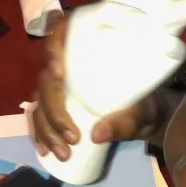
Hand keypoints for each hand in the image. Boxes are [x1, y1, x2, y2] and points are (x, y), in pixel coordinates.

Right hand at [31, 11, 171, 161]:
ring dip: (46, 129)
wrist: (145, 118)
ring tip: (63, 153)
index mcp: (90, 50)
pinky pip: (40, 117)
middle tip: (72, 137)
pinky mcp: (58, 106)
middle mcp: (70, 65)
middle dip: (54, 112)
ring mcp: (61, 87)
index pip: (62, 33)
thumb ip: (125, 121)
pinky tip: (44, 150)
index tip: (60, 74)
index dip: (53, 49)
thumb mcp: (142, 112)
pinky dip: (40, 134)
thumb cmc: (144, 104)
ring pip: (40, 102)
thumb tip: (96, 135)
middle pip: (47, 80)